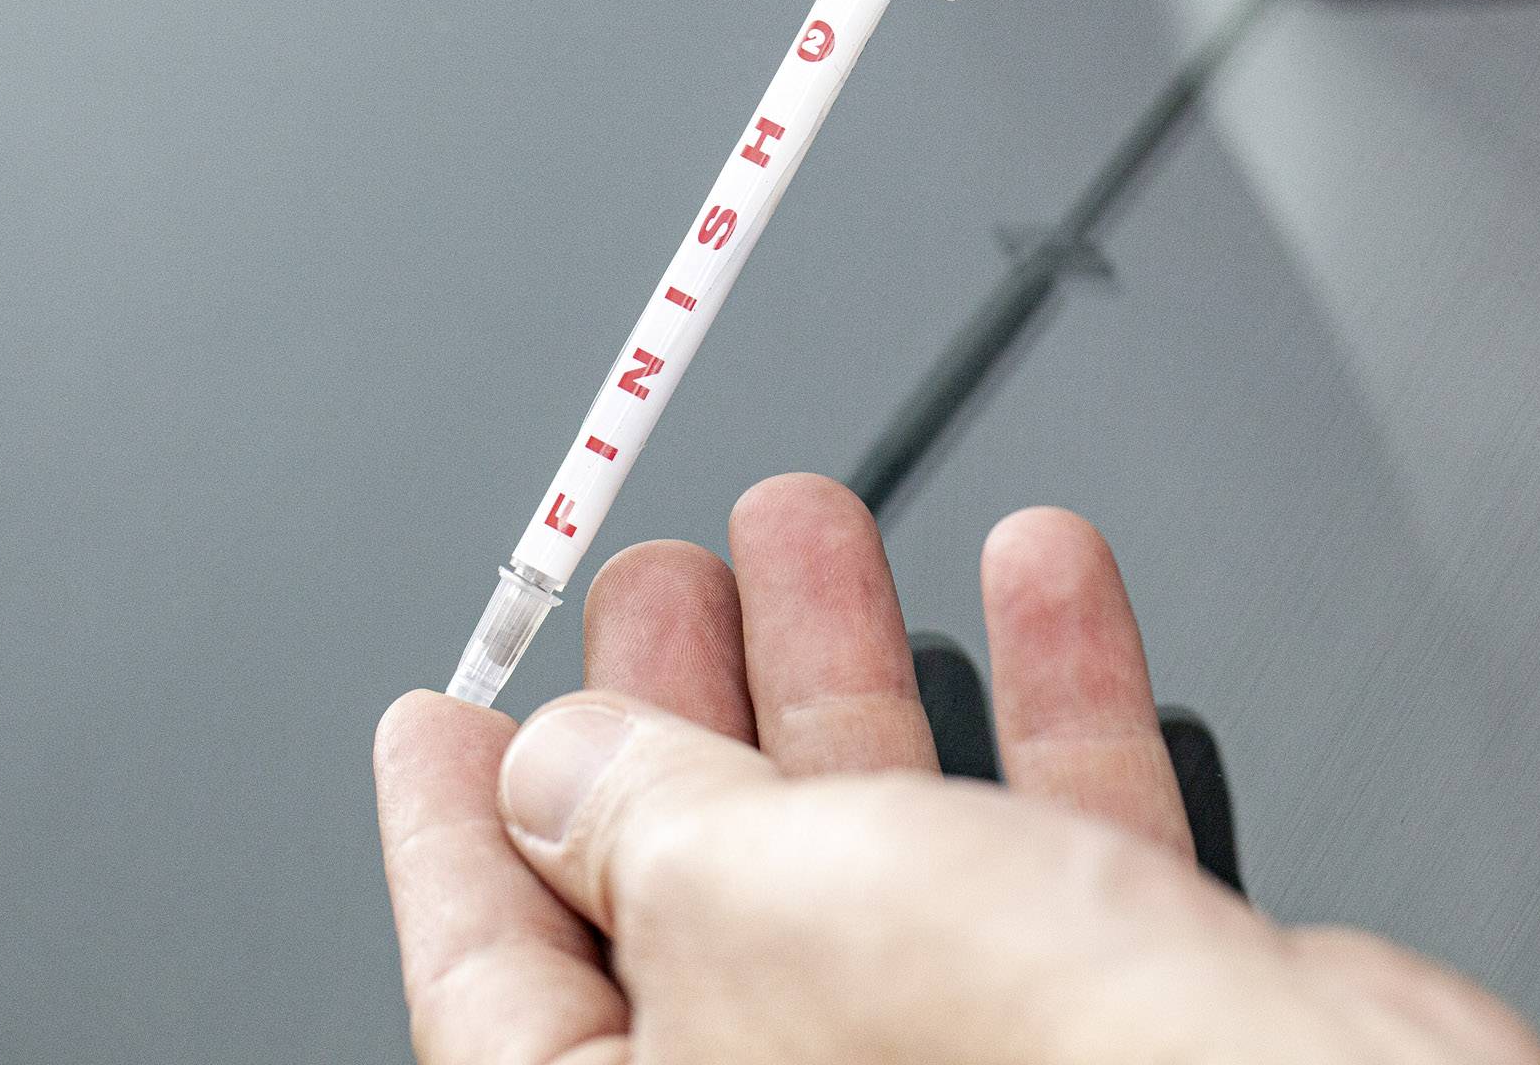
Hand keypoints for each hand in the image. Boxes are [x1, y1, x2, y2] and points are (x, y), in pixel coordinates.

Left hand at [375, 475, 1539, 1062]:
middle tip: (659, 578)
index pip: (489, 978)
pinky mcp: (1103, 1029)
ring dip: (850, 665)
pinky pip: (1042, 850)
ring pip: (869, 848)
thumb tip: (562, 768)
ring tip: (812, 525)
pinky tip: (1038, 574)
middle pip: (686, 892)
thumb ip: (636, 813)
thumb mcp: (747, 897)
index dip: (450, 828)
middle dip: (677, 704)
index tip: (437, 716)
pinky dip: (1041, 705)